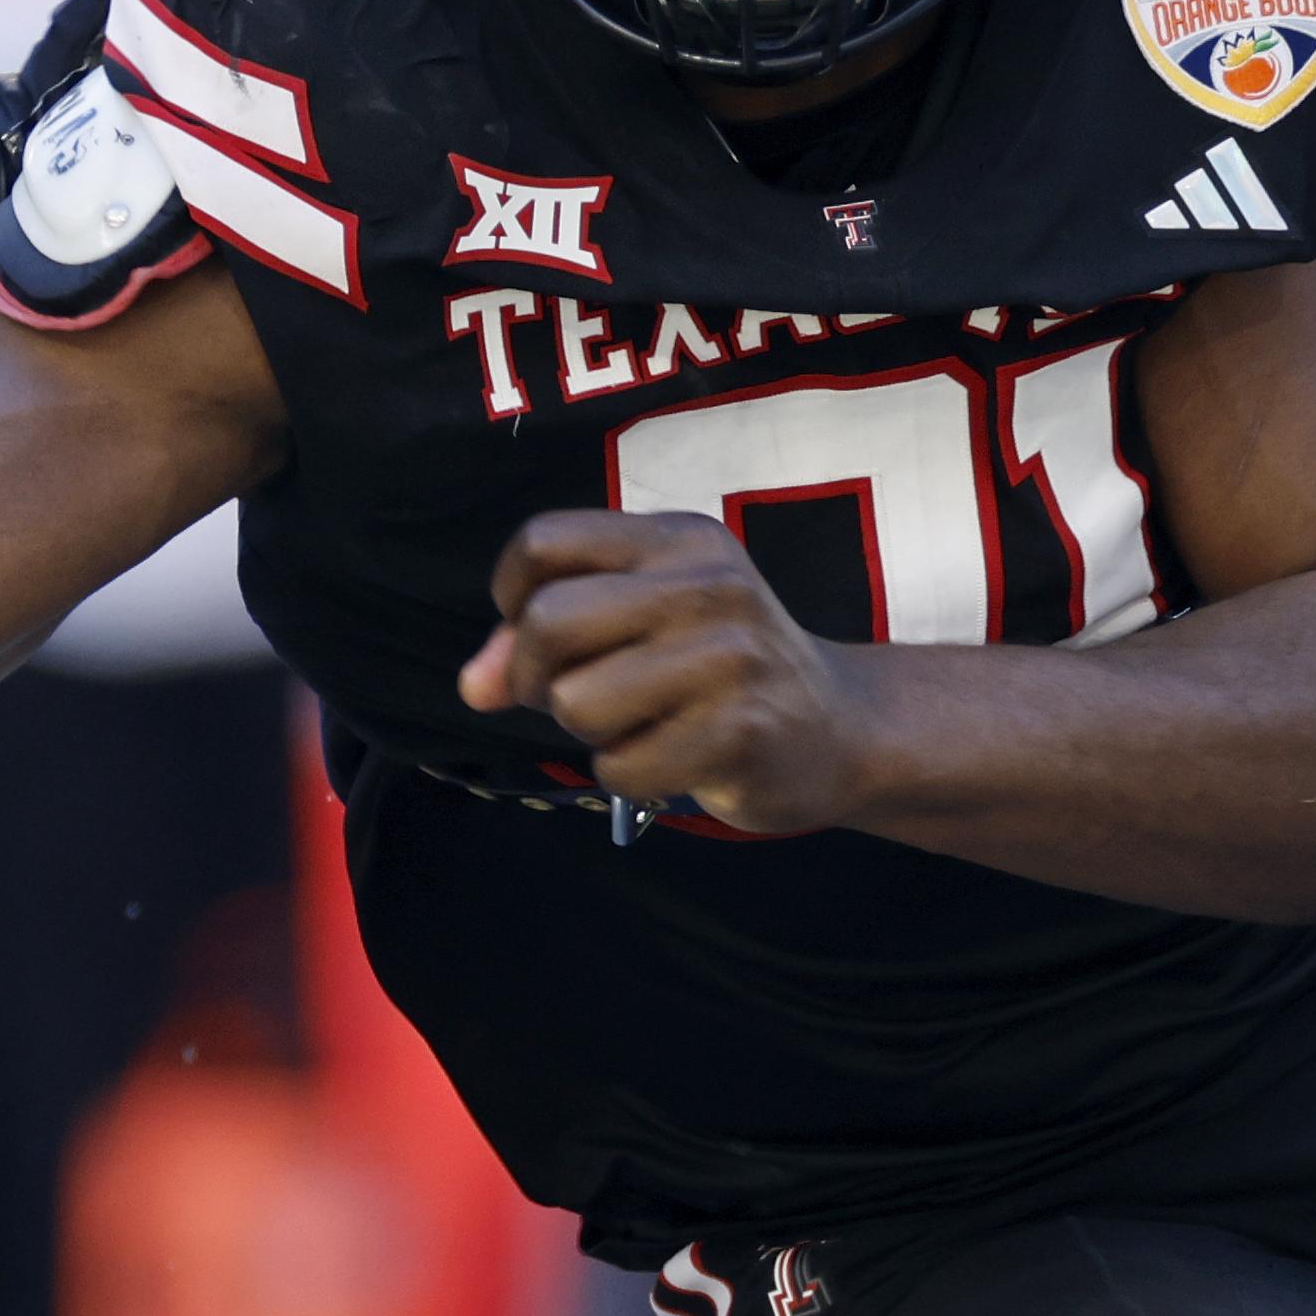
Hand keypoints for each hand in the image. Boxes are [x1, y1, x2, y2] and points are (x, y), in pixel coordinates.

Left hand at [457, 509, 877, 835]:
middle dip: (537, 677)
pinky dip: (630, 776)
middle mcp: (707, 584)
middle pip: (547, 622)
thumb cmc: (720, 671)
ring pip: (576, 701)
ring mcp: (728, 657)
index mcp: (677, 539)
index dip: (512, 598)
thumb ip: (548, 638)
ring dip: (589, 733)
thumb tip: (474, 685)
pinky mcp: (740, 731)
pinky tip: (675, 759)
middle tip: (577, 697)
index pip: (544, 541)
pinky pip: (621, 766)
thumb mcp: (646, 621)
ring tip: (642, 725)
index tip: (543, 636)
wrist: (841, 730)